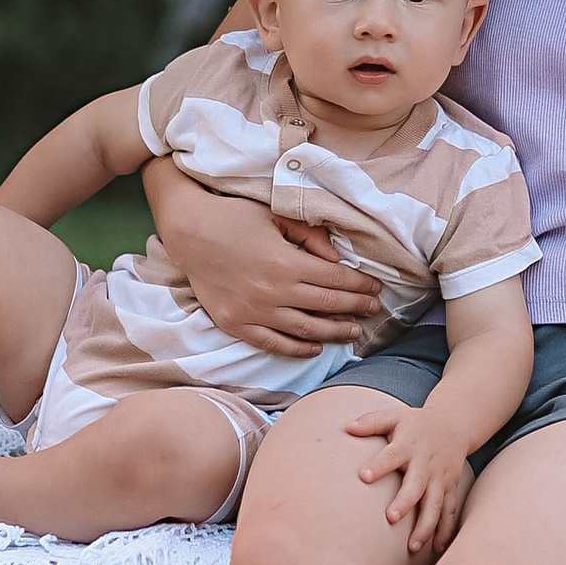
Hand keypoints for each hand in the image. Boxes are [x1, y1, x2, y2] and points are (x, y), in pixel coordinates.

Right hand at [173, 192, 375, 356]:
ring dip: (334, 332)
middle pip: (326, 305)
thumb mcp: (277, 216)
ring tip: (354, 331)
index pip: (336, 279)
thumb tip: (337, 260)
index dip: (360, 285)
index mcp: (285, 262)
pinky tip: (315, 348)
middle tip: (374, 309)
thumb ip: (311, 236)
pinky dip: (296, 349)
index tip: (376, 288)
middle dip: (356, 307)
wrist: (189, 232)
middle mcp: (272, 291)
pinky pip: (272, 343)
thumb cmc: (235, 217)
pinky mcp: (235, 323)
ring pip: (305, 330)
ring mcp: (253, 311)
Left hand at [342, 396, 473, 556]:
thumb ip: (371, 422)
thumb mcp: (395, 416)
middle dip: (405, 502)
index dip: (379, 465)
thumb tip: (346, 427)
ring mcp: (440, 478)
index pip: (392, 455)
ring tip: (412, 546)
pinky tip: (437, 549)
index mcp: (409, 445)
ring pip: (435, 504)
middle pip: (416, 485)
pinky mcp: (451, 488)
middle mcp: (426, 463)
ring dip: (426, 526)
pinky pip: (450, 511)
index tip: (364, 476)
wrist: (455, 423)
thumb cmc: (416, 423)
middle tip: (390, 518)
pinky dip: (445, 530)